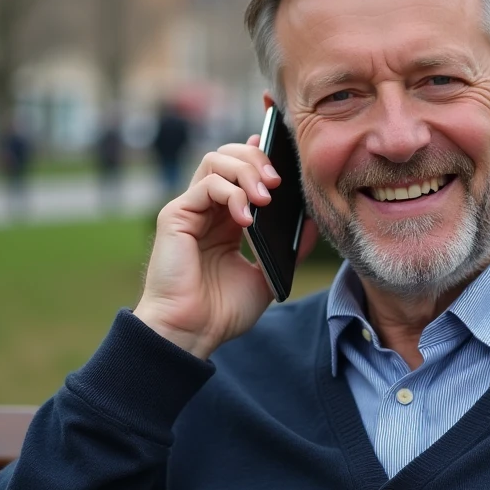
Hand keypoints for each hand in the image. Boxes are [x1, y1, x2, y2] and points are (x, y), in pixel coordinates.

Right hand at [133, 135, 320, 358]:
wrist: (192, 333)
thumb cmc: (223, 311)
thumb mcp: (268, 274)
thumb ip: (289, 248)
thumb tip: (314, 222)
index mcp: (226, 219)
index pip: (241, 170)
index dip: (261, 157)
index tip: (286, 159)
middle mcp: (207, 209)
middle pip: (228, 156)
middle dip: (258, 160)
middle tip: (278, 182)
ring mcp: (190, 210)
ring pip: (216, 161)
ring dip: (246, 171)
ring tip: (266, 198)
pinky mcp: (175, 216)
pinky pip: (206, 185)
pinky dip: (231, 194)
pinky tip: (247, 219)